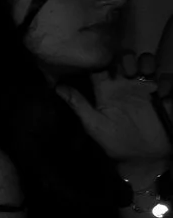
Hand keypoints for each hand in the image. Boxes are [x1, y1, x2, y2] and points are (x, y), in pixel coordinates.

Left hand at [58, 49, 172, 166]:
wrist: (139, 158)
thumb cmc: (113, 142)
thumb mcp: (93, 124)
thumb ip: (78, 104)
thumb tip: (57, 87)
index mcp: (107, 91)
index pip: (103, 65)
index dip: (103, 59)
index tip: (105, 63)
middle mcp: (126, 86)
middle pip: (127, 59)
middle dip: (128, 59)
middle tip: (129, 72)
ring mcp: (146, 90)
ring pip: (148, 63)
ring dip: (147, 63)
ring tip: (145, 75)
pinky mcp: (164, 97)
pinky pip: (168, 80)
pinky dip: (166, 83)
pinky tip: (161, 95)